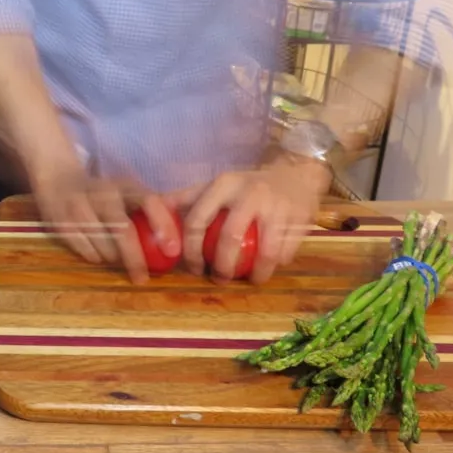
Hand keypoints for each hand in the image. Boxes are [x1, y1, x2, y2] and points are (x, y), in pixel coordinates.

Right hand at [33, 168, 180, 285]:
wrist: (58, 180)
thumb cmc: (105, 193)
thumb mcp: (128, 191)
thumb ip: (156, 207)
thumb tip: (189, 230)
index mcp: (125, 185)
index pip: (149, 201)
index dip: (163, 225)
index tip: (173, 251)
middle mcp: (103, 194)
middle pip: (123, 230)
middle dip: (135, 258)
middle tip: (143, 278)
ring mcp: (80, 208)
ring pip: (103, 246)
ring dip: (115, 260)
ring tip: (118, 261)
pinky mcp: (62, 223)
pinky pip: (86, 252)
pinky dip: (96, 258)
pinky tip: (99, 254)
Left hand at [178, 156, 329, 284]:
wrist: (295, 172)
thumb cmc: (246, 186)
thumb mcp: (217, 185)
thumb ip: (186, 198)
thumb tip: (152, 208)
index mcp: (223, 184)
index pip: (197, 220)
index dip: (191, 251)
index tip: (193, 268)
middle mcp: (249, 192)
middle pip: (229, 238)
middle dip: (222, 266)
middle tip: (219, 279)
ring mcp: (277, 205)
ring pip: (264, 251)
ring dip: (255, 273)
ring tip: (249, 280)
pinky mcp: (300, 217)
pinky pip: (285, 251)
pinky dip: (275, 265)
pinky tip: (268, 268)